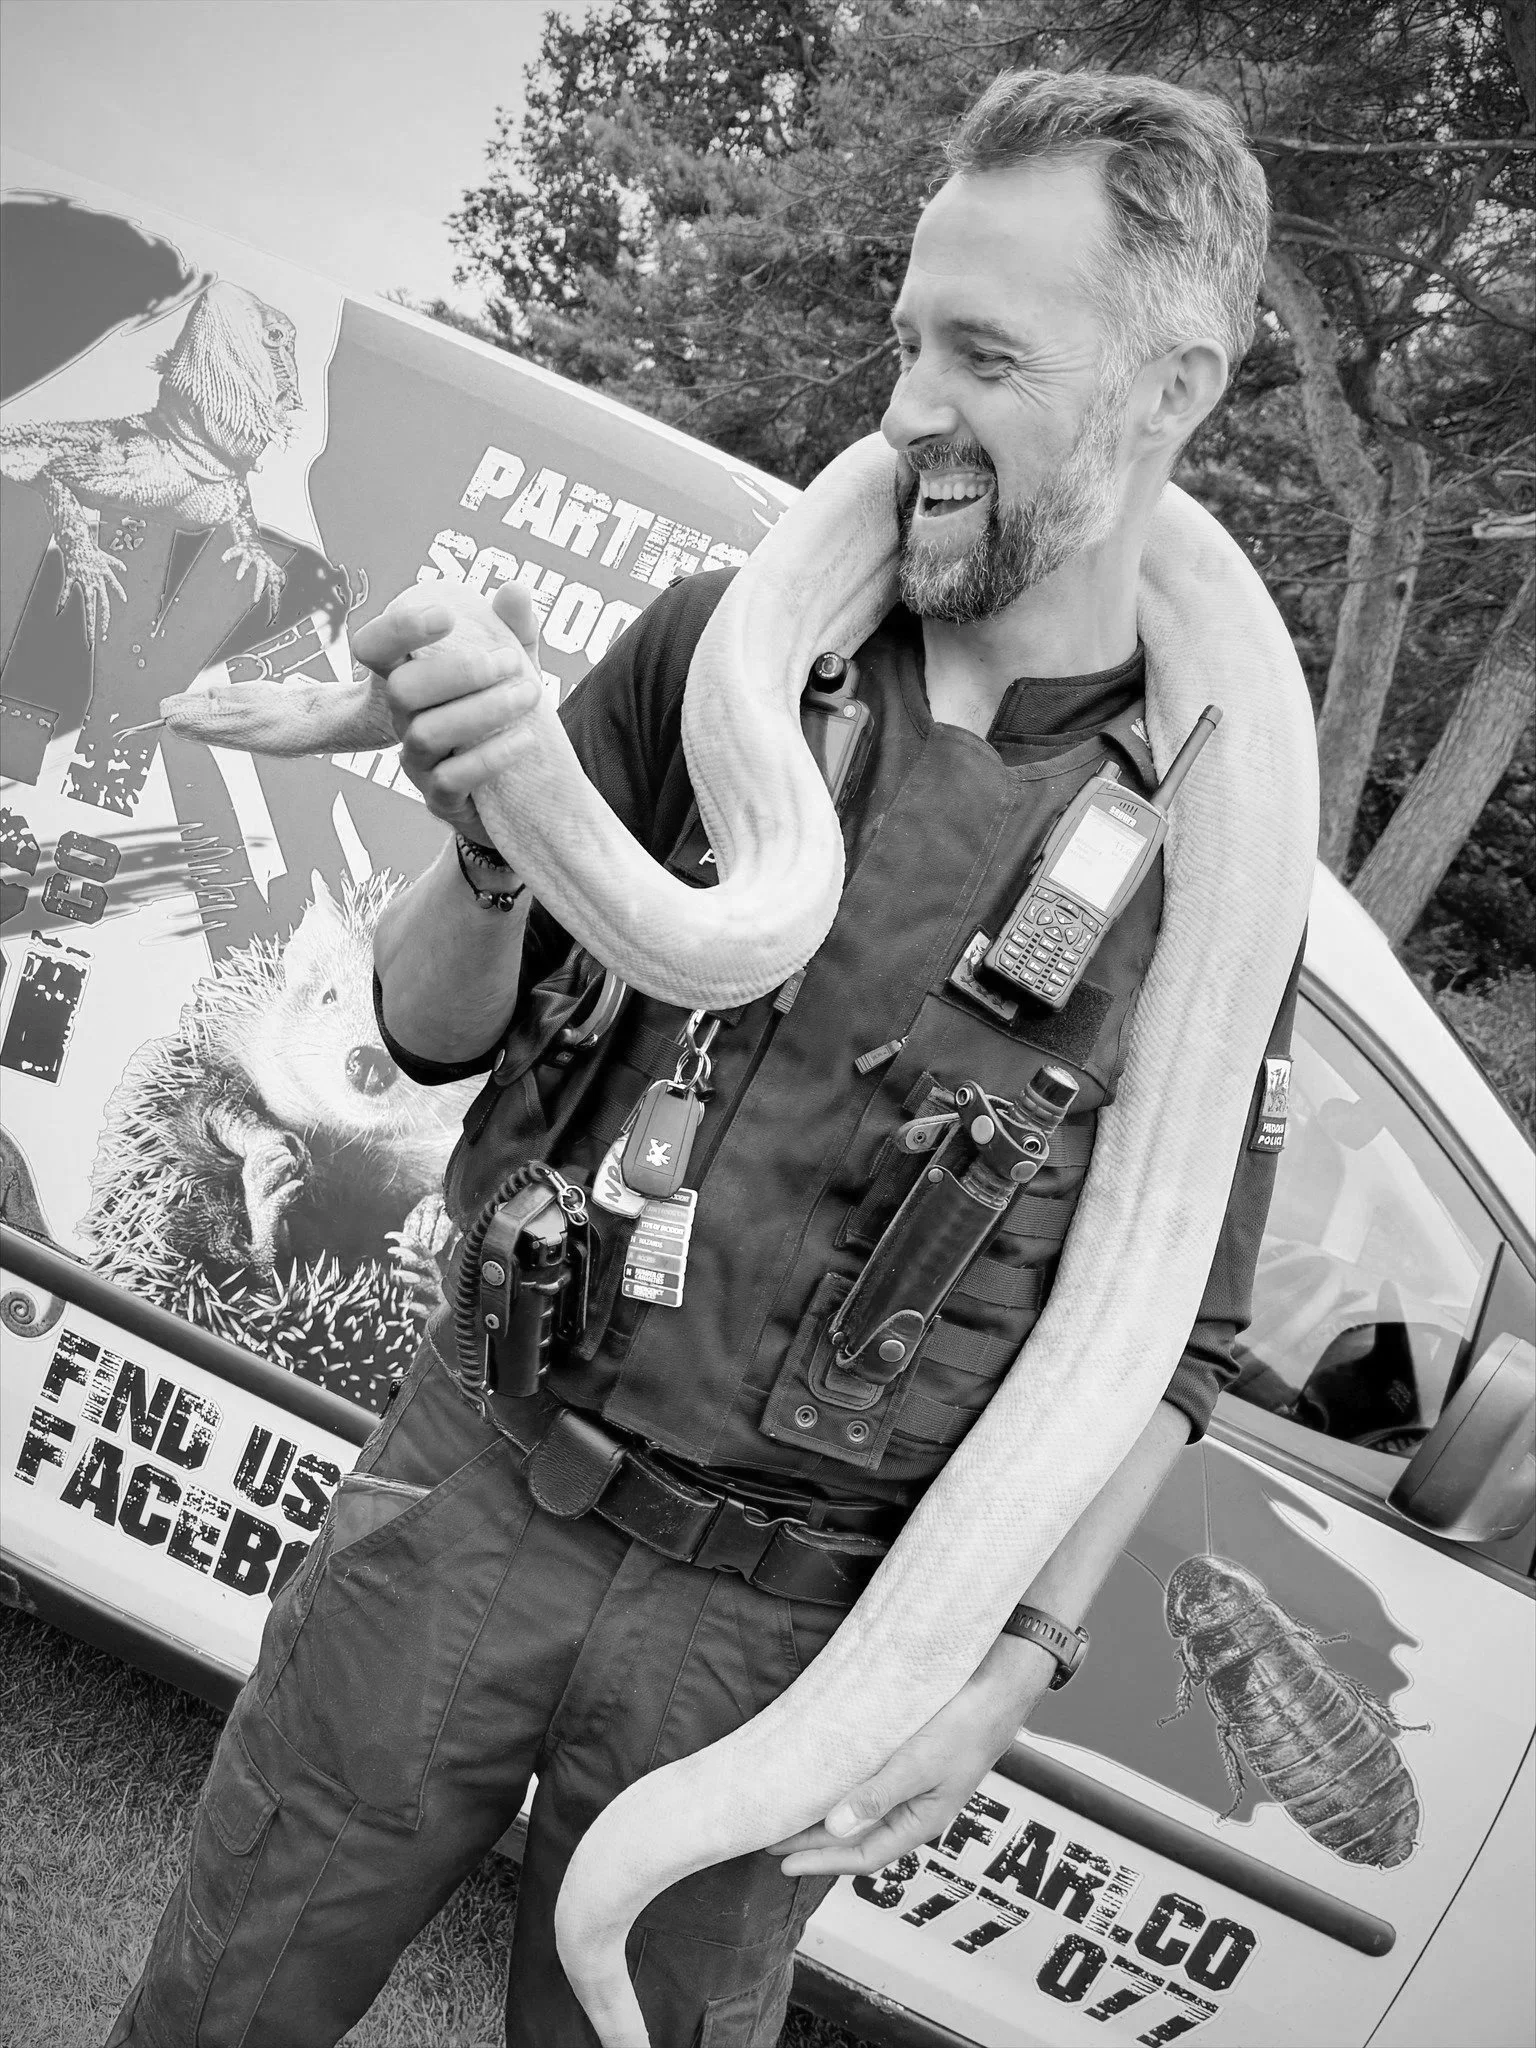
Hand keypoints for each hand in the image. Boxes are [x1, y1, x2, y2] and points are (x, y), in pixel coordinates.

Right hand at [351, 582, 546, 839]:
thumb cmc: (500, 708)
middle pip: (402, 690)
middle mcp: (402, 718)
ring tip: (529, 695)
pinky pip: (450, 780)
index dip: (398, 628)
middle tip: (511, 662)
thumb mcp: (511, 664)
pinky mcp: (439, 798)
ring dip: (482, 711)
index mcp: (407, 675)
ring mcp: (416, 760)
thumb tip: (514, 590)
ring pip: (426, 734)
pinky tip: (524, 739)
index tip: (446, 614)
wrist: (515, 785)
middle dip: (459, 672)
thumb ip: (512, 629)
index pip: (373, 646)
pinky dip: (490, 758)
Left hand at [770, 1641, 1055, 1877]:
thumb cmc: (965, 1729)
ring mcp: (910, 1788)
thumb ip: (878, 1795)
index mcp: (920, 1822)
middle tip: (771, 1838)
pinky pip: (866, 1786)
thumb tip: (837, 1828)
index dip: (822, 1861)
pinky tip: (824, 1781)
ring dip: (825, 1817)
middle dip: (814, 1841)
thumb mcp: (919, 1764)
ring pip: (859, 1813)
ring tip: (790, 1814)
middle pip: (856, 1838)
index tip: (783, 1861)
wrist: (994, 1691)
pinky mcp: (905, 1761)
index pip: (863, 1856)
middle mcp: (912, 1810)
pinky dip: (841, 1789)